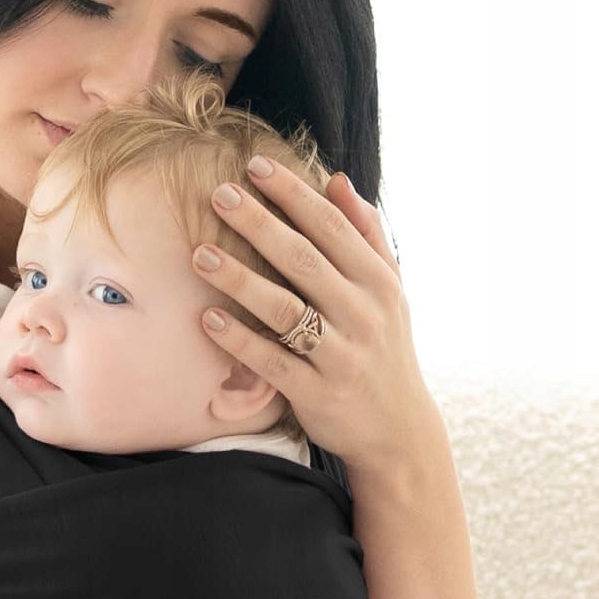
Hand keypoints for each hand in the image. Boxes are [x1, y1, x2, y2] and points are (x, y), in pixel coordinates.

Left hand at [192, 159, 435, 478]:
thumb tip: (337, 180)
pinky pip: (272, 362)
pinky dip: (239, 340)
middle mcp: (363, 316)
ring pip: (285, 310)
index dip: (293, 195)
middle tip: (219, 195)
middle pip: (304, 260)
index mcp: (379, 283)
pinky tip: (207, 318)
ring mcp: (341, 356)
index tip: (255, 168)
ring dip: (240, 279)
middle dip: (260, 224)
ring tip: (200, 254)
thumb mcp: (390, 291)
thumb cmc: (385, 349)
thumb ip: (366, 235)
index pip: (333, 228)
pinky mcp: (318, 394)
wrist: (398, 430)